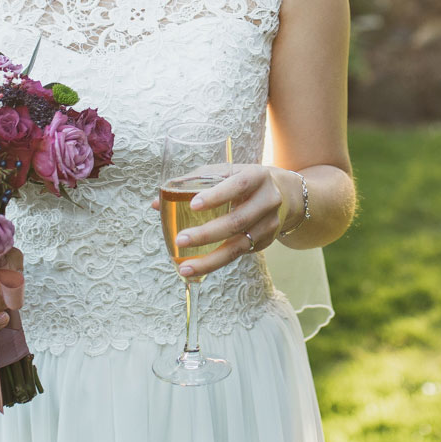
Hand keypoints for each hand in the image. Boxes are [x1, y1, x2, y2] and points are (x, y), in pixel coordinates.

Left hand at [167, 164, 288, 277]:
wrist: (285, 194)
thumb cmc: (242, 180)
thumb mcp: (225, 172)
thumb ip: (192, 183)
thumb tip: (155, 204)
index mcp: (256, 177)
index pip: (237, 185)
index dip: (216, 196)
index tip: (193, 205)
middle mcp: (267, 201)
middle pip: (236, 221)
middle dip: (206, 234)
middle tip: (180, 241)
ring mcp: (269, 225)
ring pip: (238, 247)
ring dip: (209, 261)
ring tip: (184, 269)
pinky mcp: (265, 243)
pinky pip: (238, 254)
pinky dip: (215, 262)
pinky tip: (197, 267)